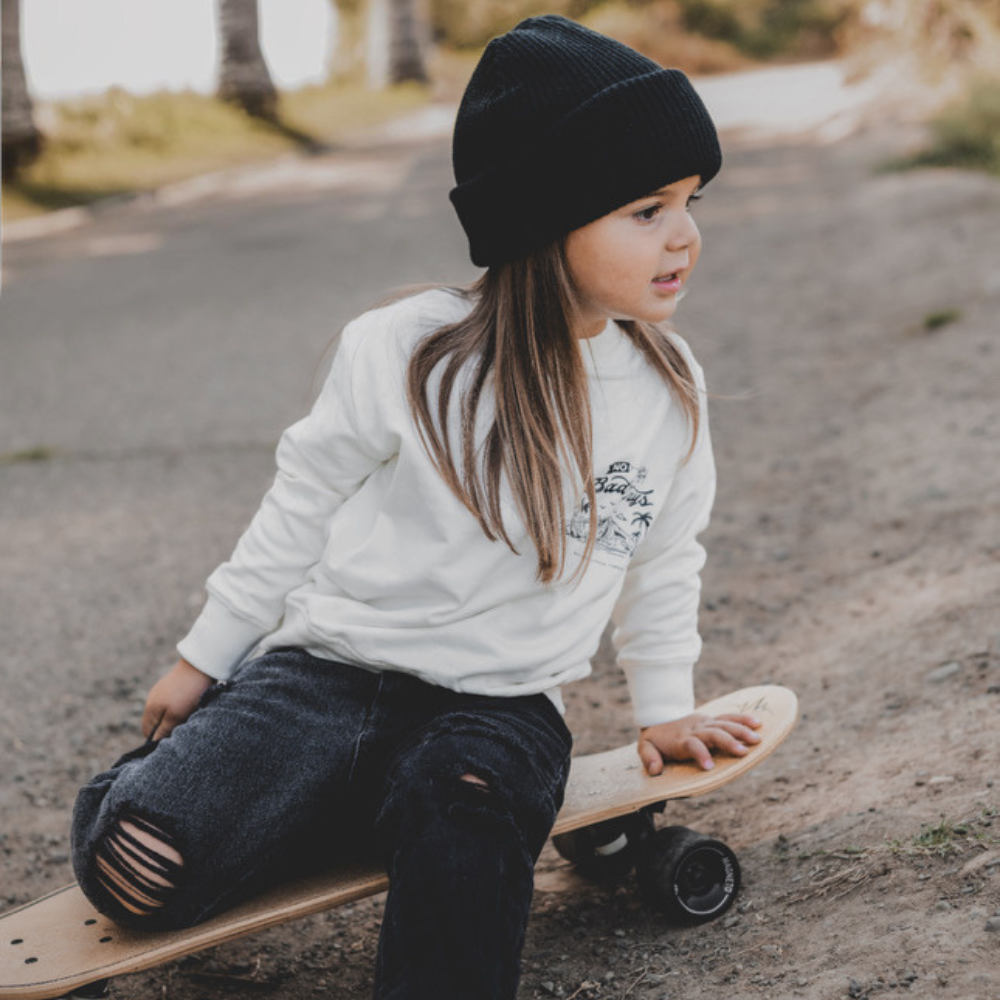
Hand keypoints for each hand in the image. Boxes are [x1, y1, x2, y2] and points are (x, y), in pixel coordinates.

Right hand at [141, 658, 213, 739]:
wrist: (201, 664)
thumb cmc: (188, 692)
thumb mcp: (176, 715)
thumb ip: (163, 730)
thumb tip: (152, 744)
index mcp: (150, 709)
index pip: (148, 732)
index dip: (158, 740)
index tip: (172, 742)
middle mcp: (154, 700)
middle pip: (158, 723)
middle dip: (169, 729)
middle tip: (183, 730)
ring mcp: (164, 692)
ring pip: (168, 714)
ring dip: (177, 719)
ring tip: (190, 718)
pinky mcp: (175, 687)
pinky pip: (176, 704)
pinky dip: (183, 709)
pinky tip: (193, 707)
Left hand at [638, 712, 761, 774]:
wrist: (659, 716)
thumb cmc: (656, 739)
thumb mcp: (645, 747)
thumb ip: (648, 758)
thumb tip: (655, 770)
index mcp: (680, 739)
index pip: (692, 744)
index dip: (700, 754)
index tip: (709, 766)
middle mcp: (695, 729)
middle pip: (713, 733)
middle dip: (728, 742)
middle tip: (743, 752)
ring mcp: (705, 723)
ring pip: (724, 724)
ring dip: (741, 731)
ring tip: (756, 739)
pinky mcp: (712, 720)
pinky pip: (728, 717)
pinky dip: (742, 719)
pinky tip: (758, 723)